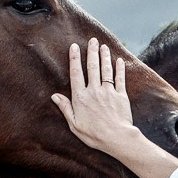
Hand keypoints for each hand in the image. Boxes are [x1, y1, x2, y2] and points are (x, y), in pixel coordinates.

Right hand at [51, 39, 177, 177]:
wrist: (116, 138)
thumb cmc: (94, 135)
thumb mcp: (74, 124)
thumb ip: (65, 108)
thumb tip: (55, 96)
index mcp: (80, 97)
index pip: (76, 73)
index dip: (75, 59)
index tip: (74, 47)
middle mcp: (94, 91)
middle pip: (92, 67)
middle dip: (92, 52)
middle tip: (92, 40)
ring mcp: (108, 92)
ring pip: (106, 70)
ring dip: (104, 57)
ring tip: (103, 46)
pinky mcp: (121, 96)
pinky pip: (120, 79)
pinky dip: (119, 69)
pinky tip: (118, 60)